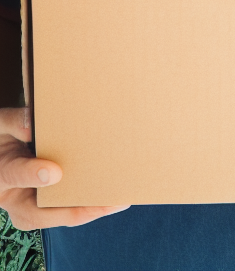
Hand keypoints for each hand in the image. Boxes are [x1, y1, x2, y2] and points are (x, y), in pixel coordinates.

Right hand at [0, 108, 128, 229]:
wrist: (4, 152)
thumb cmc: (5, 136)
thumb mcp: (2, 126)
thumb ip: (15, 122)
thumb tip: (31, 122)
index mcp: (1, 174)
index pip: (15, 174)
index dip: (33, 174)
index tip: (55, 172)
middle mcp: (15, 199)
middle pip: (42, 213)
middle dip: (75, 210)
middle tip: (106, 203)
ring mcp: (31, 206)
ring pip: (59, 215)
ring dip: (90, 210)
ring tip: (119, 201)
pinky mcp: (48, 206)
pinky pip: (69, 209)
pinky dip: (91, 204)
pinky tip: (115, 196)